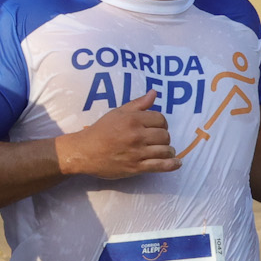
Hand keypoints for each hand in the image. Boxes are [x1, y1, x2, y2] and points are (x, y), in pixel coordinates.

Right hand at [54, 89, 181, 179]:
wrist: (84, 152)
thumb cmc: (100, 131)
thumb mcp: (117, 113)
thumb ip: (138, 104)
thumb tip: (154, 93)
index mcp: (133, 119)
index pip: (160, 119)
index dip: (161, 123)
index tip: (156, 127)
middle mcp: (137, 135)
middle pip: (165, 135)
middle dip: (164, 137)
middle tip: (157, 139)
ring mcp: (137, 153)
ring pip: (165, 150)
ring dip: (168, 150)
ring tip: (165, 151)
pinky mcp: (136, 168)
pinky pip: (160, 166)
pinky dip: (171, 164)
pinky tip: (176, 162)